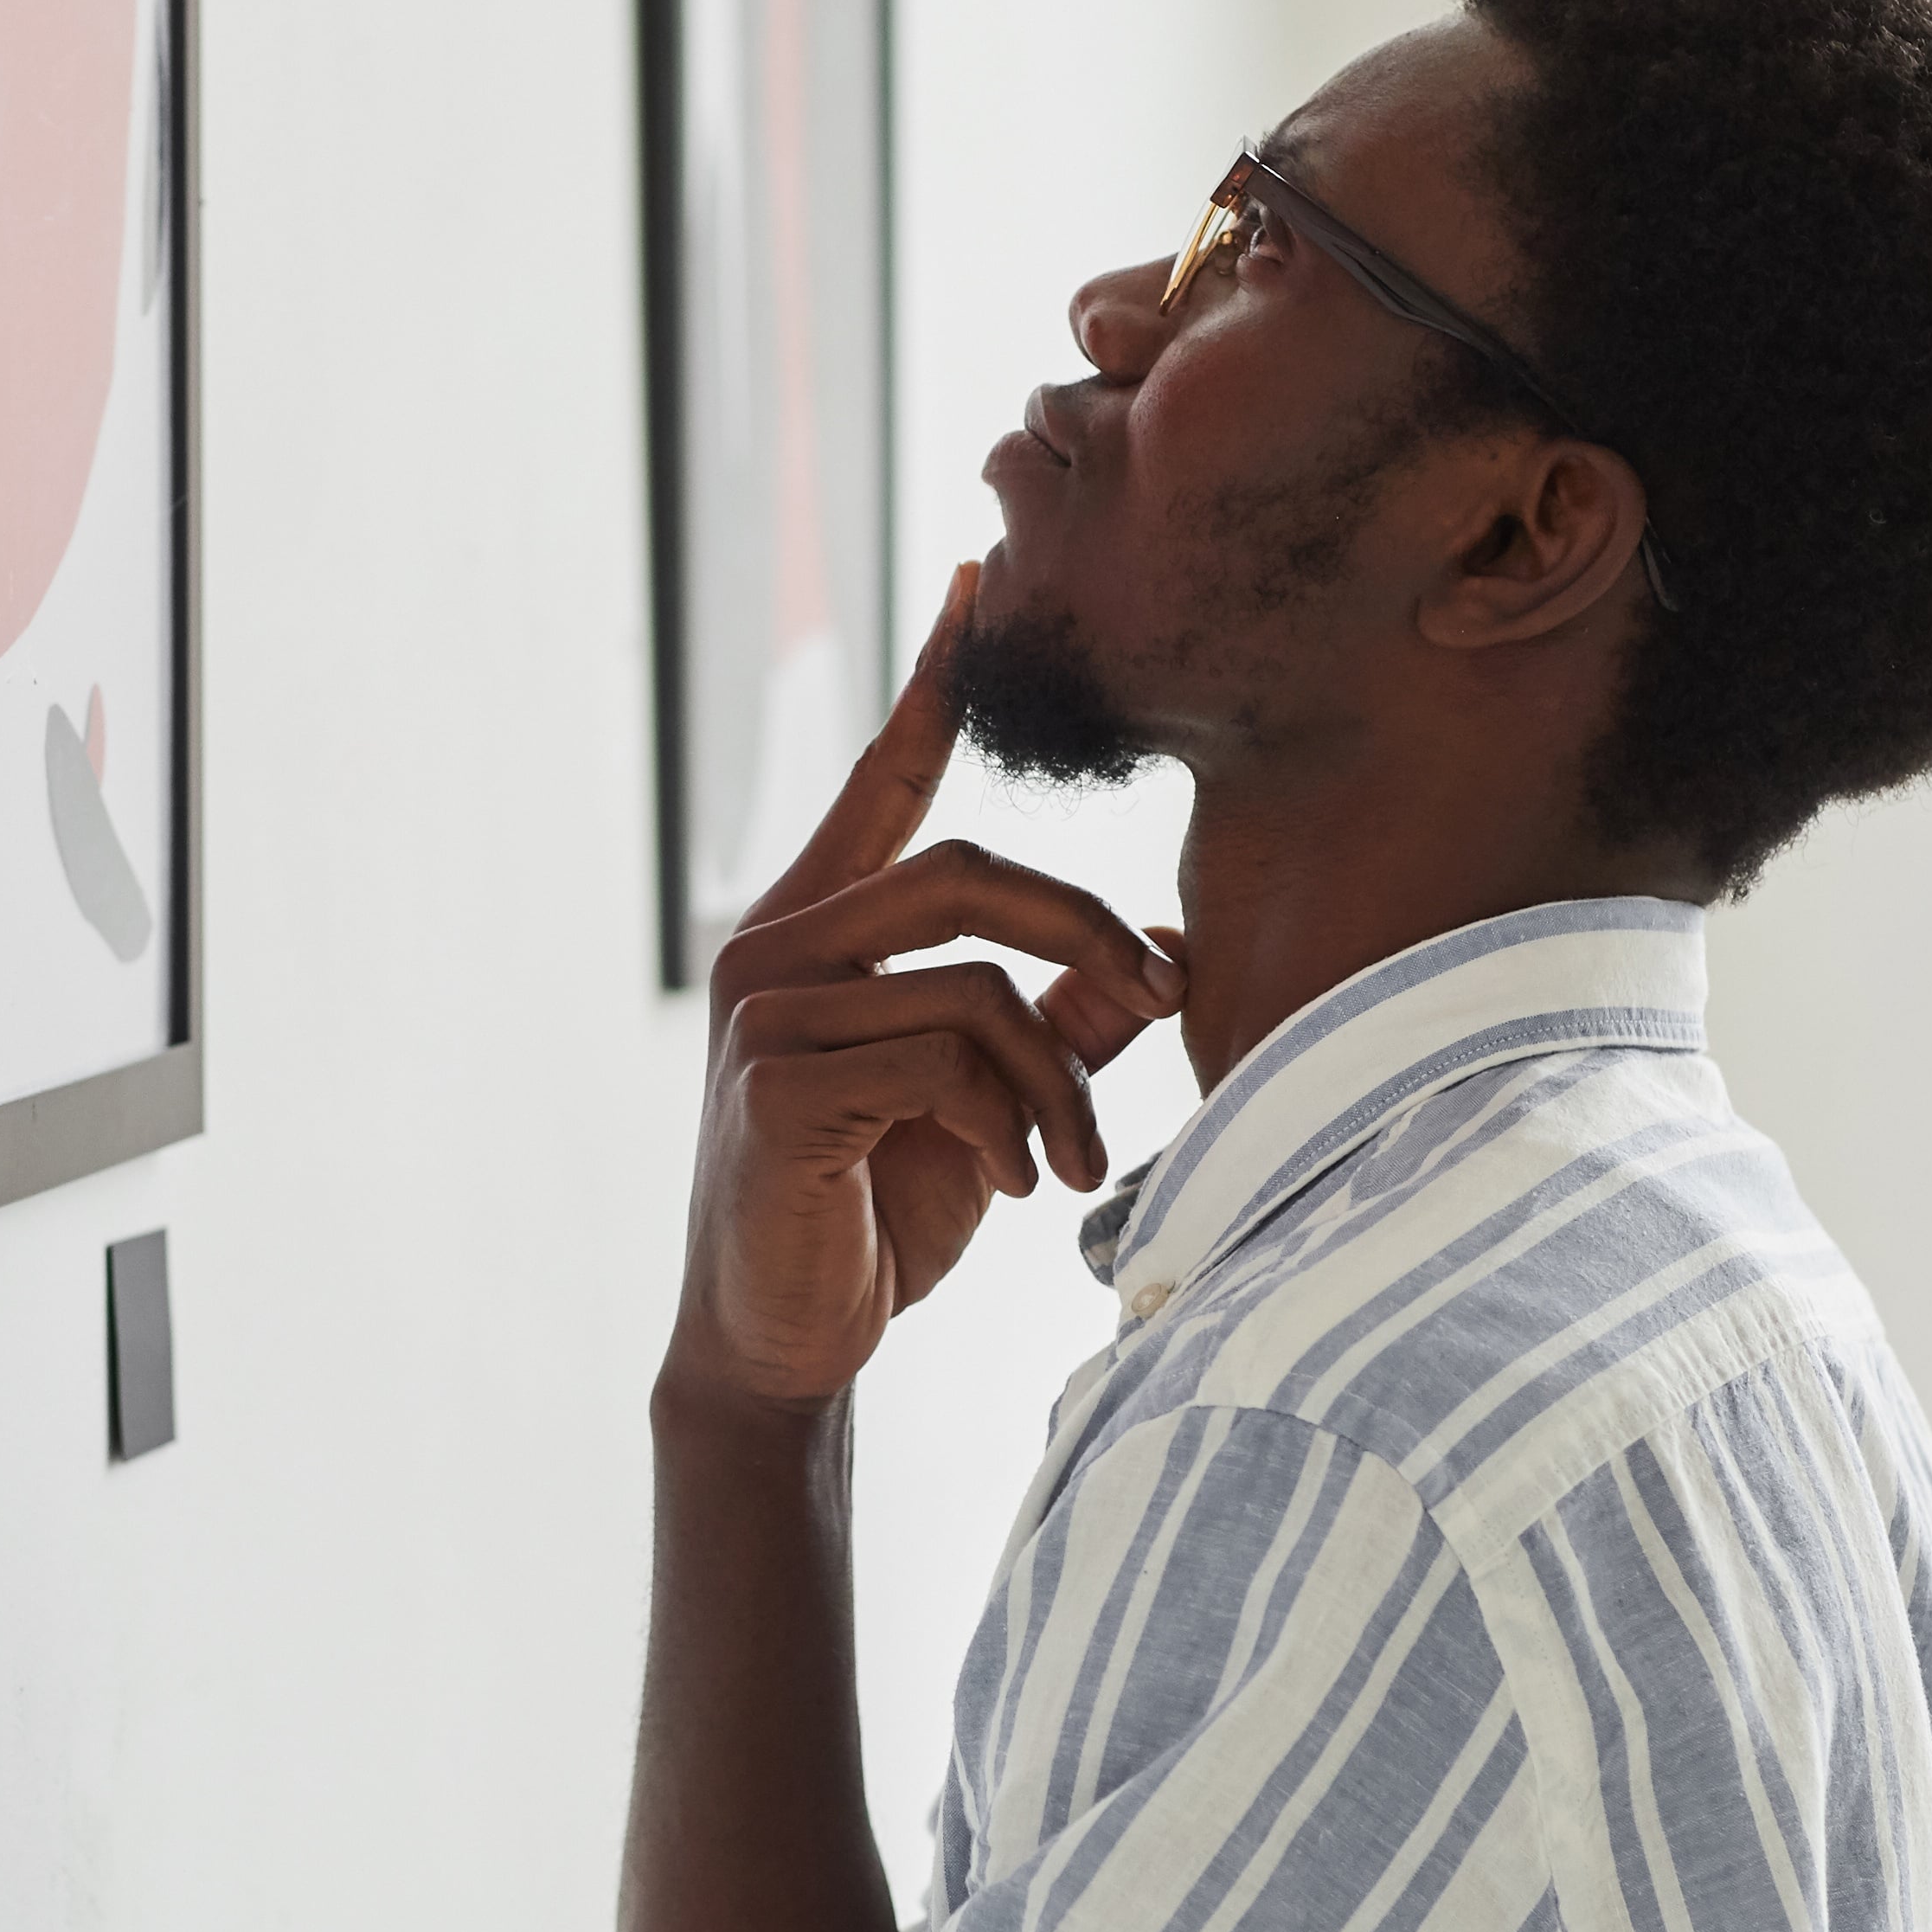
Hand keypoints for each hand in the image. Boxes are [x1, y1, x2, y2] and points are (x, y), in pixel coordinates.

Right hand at [667, 562, 1184, 1414]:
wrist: (782, 1344)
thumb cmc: (874, 1217)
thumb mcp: (987, 1105)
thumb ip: (1061, 1020)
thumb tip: (1164, 952)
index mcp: (818, 935)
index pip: (882, 785)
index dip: (933, 688)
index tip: (977, 587)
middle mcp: (776, 952)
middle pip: (969, 870)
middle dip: (1086, 927)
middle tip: (1160, 993)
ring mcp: (767, 1012)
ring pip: (977, 984)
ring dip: (1060, 1079)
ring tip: (1068, 1163)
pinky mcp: (778, 1081)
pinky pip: (947, 1059)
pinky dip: (1009, 1127)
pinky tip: (1003, 1187)